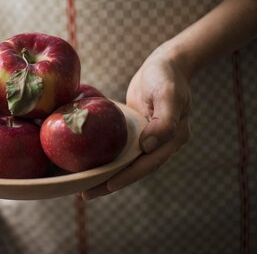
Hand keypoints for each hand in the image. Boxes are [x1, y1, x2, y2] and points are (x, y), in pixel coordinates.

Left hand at [81, 45, 191, 199]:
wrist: (166, 63)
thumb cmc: (166, 76)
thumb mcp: (167, 94)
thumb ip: (164, 120)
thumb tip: (149, 146)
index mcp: (173, 139)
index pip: (147, 164)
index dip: (127, 176)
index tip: (107, 186)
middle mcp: (162, 144)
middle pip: (135, 169)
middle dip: (111, 182)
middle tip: (85, 193)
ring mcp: (149, 138)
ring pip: (127, 162)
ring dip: (107, 174)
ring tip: (83, 185)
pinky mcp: (137, 131)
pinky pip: (122, 149)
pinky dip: (108, 158)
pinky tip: (90, 163)